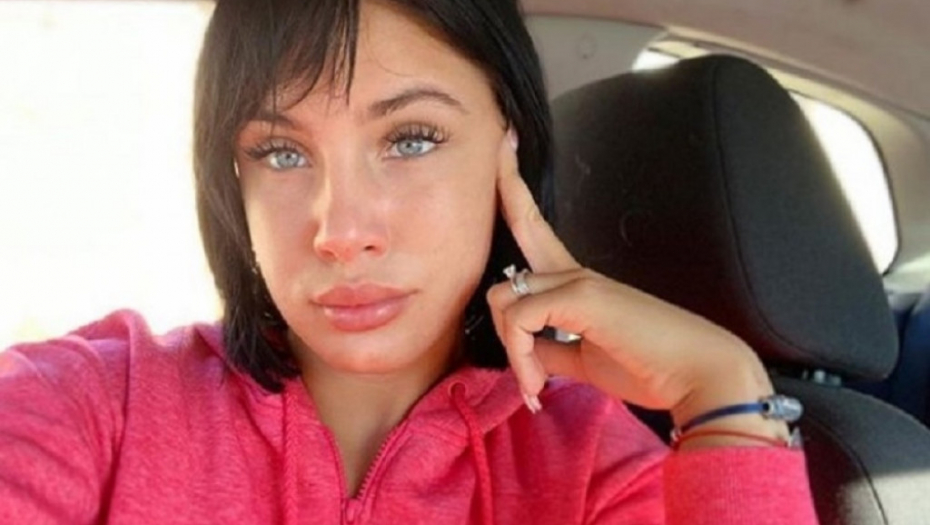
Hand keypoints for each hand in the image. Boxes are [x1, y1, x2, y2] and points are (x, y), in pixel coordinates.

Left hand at [487, 134, 787, 444]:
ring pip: (504, 297)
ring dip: (511, 349)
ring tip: (535, 386)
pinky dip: (521, 358)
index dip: (515, 186)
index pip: (536, 226)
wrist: (700, 378)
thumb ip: (550, 350)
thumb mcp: (585, 359)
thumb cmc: (650, 368)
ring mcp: (578, 279)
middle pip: (518, 232)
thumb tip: (525, 354)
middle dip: (501, 221)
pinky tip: (537, 386)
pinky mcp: (581, 296)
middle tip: (516, 289)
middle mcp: (575, 271)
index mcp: (578, 282)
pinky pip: (520, 318)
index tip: (505, 142)